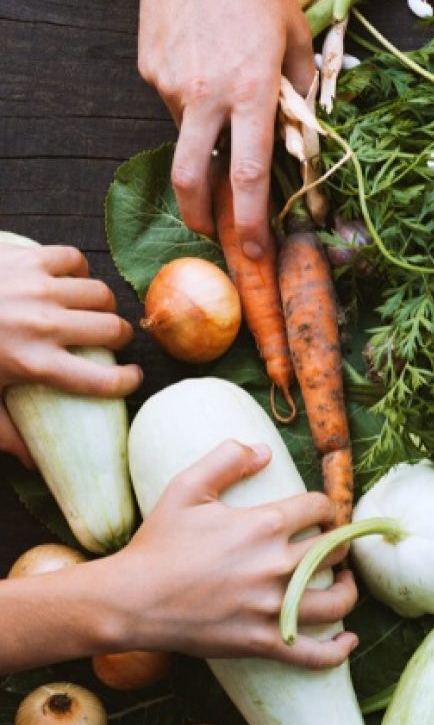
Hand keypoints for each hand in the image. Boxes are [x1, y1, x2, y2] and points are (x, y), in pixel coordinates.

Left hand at [0, 245, 139, 466]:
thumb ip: (6, 434)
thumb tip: (35, 465)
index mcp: (35, 365)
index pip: (105, 380)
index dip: (128, 381)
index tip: (130, 379)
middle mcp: (44, 326)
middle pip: (113, 330)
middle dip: (120, 339)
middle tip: (112, 343)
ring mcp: (38, 290)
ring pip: (101, 293)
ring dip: (103, 305)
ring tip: (94, 311)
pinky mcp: (27, 260)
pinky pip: (73, 259)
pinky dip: (78, 269)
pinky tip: (69, 281)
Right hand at [97, 440, 356, 668]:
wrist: (130, 601)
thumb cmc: (157, 543)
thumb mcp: (186, 488)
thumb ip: (226, 460)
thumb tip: (264, 449)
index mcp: (264, 525)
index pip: (319, 507)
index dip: (325, 506)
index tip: (320, 513)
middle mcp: (276, 566)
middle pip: (336, 550)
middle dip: (341, 544)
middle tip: (334, 545)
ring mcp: (271, 607)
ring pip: (338, 600)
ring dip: (350, 589)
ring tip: (345, 582)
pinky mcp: (261, 641)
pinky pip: (313, 653)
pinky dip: (338, 650)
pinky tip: (348, 640)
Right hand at [138, 0, 314, 258]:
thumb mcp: (295, 40)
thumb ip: (301, 94)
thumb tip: (304, 138)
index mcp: (250, 93)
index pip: (249, 176)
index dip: (251, 222)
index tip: (255, 252)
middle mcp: (207, 95)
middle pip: (195, 178)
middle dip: (203, 217)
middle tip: (215, 235)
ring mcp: (171, 84)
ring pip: (186, 139)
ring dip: (204, 151)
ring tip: (222, 128)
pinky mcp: (150, 70)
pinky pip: (173, 106)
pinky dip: (192, 109)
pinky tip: (205, 76)